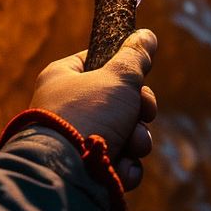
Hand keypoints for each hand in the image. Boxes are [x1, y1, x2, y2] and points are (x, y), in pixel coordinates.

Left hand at [29, 29, 157, 189]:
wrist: (65, 175)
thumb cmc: (87, 116)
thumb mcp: (118, 78)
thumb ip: (135, 57)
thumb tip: (147, 35)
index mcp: (63, 78)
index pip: (98, 61)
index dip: (125, 68)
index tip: (141, 74)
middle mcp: (66, 109)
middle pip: (119, 101)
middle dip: (139, 111)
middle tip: (144, 113)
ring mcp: (76, 142)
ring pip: (124, 134)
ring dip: (137, 141)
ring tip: (131, 146)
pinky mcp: (86, 171)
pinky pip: (117, 164)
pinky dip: (125, 167)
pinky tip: (120, 169)